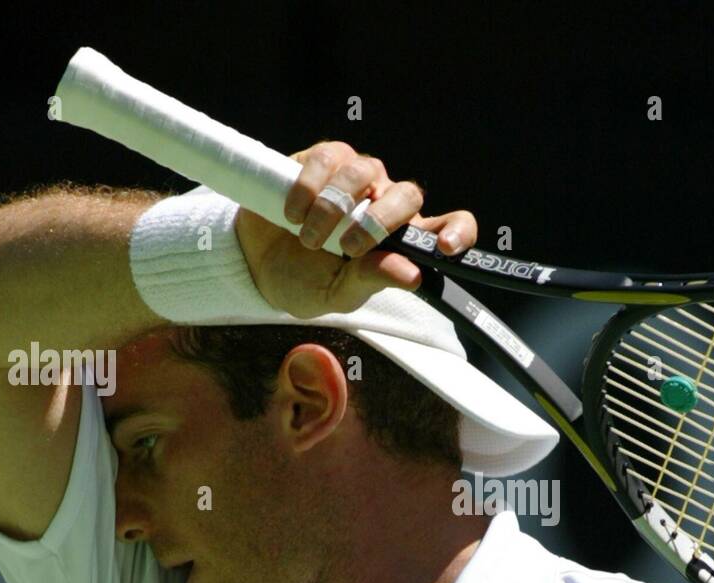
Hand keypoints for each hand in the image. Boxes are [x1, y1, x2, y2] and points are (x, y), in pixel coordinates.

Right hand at [234, 140, 476, 317]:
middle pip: (408, 194)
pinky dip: (309, 187)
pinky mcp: (322, 159)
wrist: (255, 263)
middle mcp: (385, 204)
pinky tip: (293, 213)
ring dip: (335, 208)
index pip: (448, 226)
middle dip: (381, 220)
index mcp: (401, 241)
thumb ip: (372, 281)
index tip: (445, 246)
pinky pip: (327, 157)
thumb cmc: (305, 280)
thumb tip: (411, 275)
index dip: (457, 231)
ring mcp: (356, 179)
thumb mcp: (338, 294)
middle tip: (348, 249)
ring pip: (365, 171)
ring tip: (310, 239)